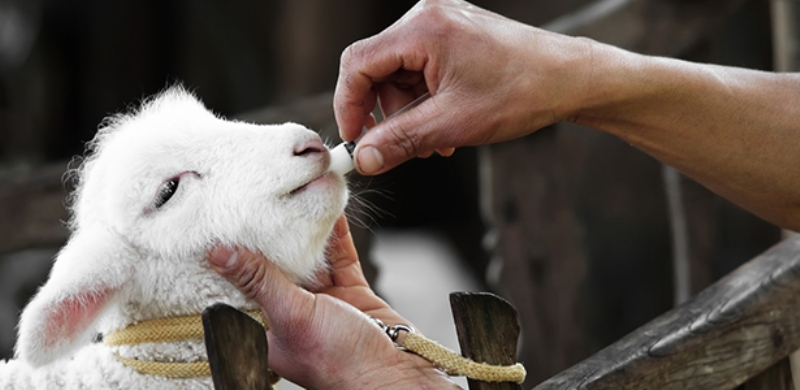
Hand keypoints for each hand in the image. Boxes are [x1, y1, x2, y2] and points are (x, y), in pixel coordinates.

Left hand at [207, 215, 457, 388]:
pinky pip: (338, 256)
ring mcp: (321, 302)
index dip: (233, 255)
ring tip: (297, 195)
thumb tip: (221, 254)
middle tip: (260, 199)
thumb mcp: (292, 315)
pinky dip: (335, 233)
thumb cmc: (340, 363)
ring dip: (306, 229)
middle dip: (271, 234)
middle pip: (274, 265)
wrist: (394, 373)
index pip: (240, 285)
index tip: (223, 222)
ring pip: (308, 256)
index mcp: (263, 329)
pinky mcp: (349, 292)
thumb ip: (260, 281)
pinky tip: (329, 209)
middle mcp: (289, 314)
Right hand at [334, 0, 594, 174]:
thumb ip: (400, 141)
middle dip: (384, 113)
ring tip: (432, 142)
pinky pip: (421, 69)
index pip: (359, 63)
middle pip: (377, 68)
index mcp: (423, 29)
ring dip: (407, 112)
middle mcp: (428, 17)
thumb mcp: (452, 124)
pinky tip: (443, 126)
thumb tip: (364, 159)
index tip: (355, 139)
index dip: (349, 105)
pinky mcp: (455, 35)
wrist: (570, 79)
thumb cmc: (521, 92)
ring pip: (399, 73)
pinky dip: (425, 100)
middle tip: (397, 148)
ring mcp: (442, 24)